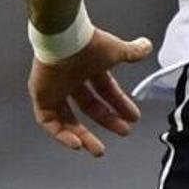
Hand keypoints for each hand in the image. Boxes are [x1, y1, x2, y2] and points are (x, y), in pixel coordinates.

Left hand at [27, 29, 154, 156]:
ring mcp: (55, 88)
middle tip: (123, 132)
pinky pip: (49, 121)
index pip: (105, 90)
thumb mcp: (116, 50)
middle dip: (107, 120)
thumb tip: (147, 46)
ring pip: (68, 118)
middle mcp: (71, 79)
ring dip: (83, 135)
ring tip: (98, 150)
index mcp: (87, 68)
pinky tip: (76, 144)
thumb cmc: (88, 42)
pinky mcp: (41, 95)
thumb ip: (131, 52)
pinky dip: (61, 134)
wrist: (64, 38)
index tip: (132, 118)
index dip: (119, 105)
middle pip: (89, 106)